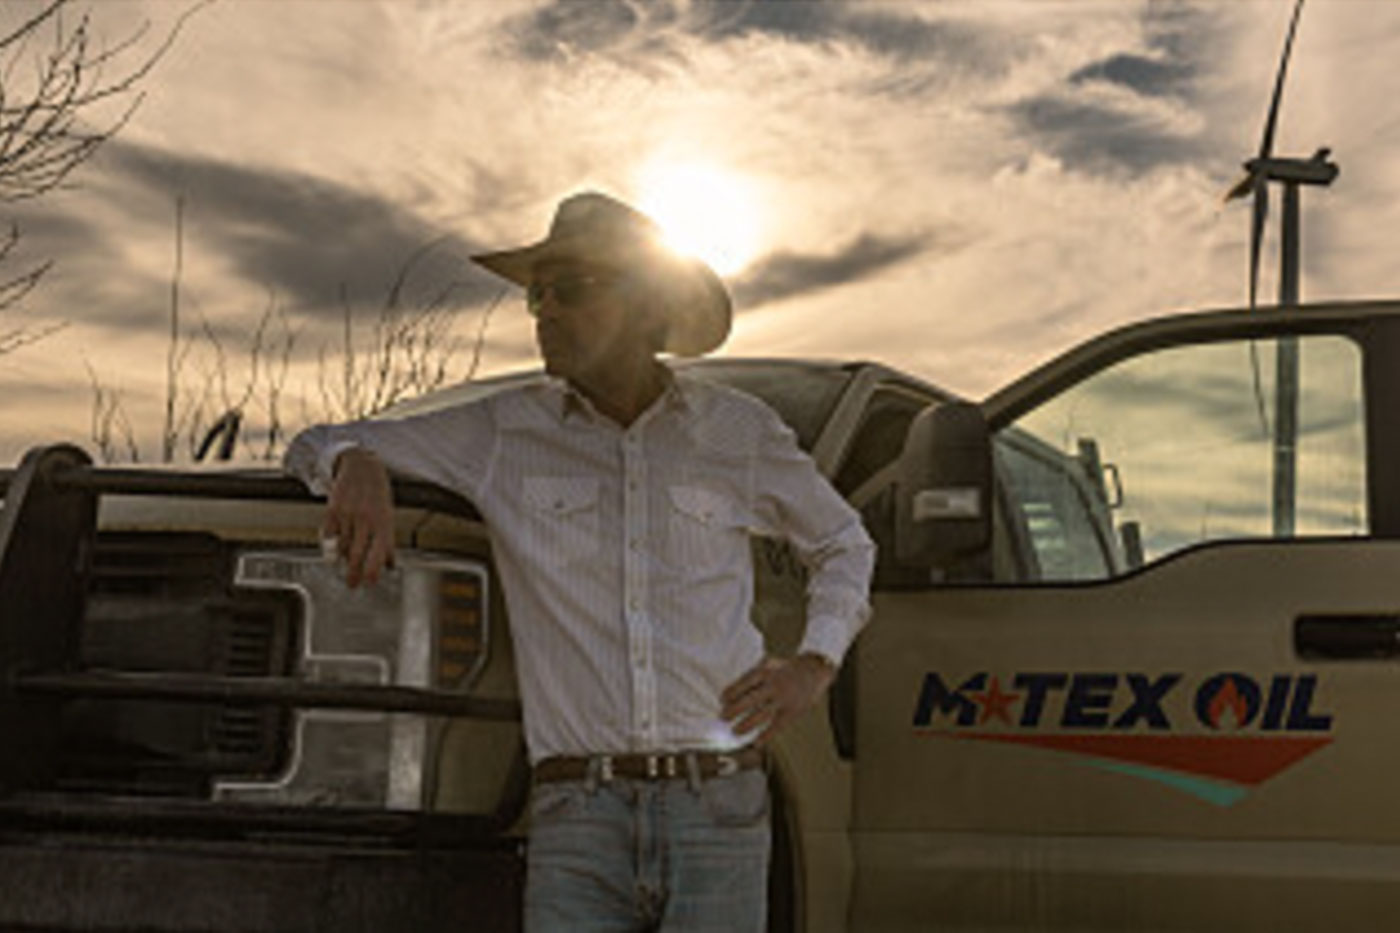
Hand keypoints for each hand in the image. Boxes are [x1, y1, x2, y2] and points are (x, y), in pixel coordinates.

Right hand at [325, 448, 394, 587]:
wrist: (361, 467)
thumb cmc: (378, 494)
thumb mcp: (388, 515)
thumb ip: (388, 541)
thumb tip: (390, 566)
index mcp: (383, 522)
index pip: (378, 552)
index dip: (373, 570)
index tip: (370, 583)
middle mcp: (366, 519)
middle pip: (356, 553)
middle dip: (353, 572)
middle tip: (352, 584)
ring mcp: (348, 514)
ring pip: (342, 546)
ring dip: (343, 558)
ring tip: (345, 563)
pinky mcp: (332, 509)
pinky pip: (328, 535)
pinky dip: (330, 545)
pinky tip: (333, 549)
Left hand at [721, 654, 836, 744]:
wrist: (815, 670)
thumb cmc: (787, 667)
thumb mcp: (770, 663)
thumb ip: (754, 674)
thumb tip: (734, 690)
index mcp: (766, 672)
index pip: (745, 682)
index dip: (732, 692)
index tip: (722, 700)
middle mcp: (774, 685)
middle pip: (750, 699)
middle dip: (734, 709)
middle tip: (722, 717)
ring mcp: (783, 699)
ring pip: (762, 714)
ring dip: (747, 724)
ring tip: (735, 731)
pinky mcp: (792, 711)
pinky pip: (777, 725)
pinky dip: (766, 735)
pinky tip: (756, 743)